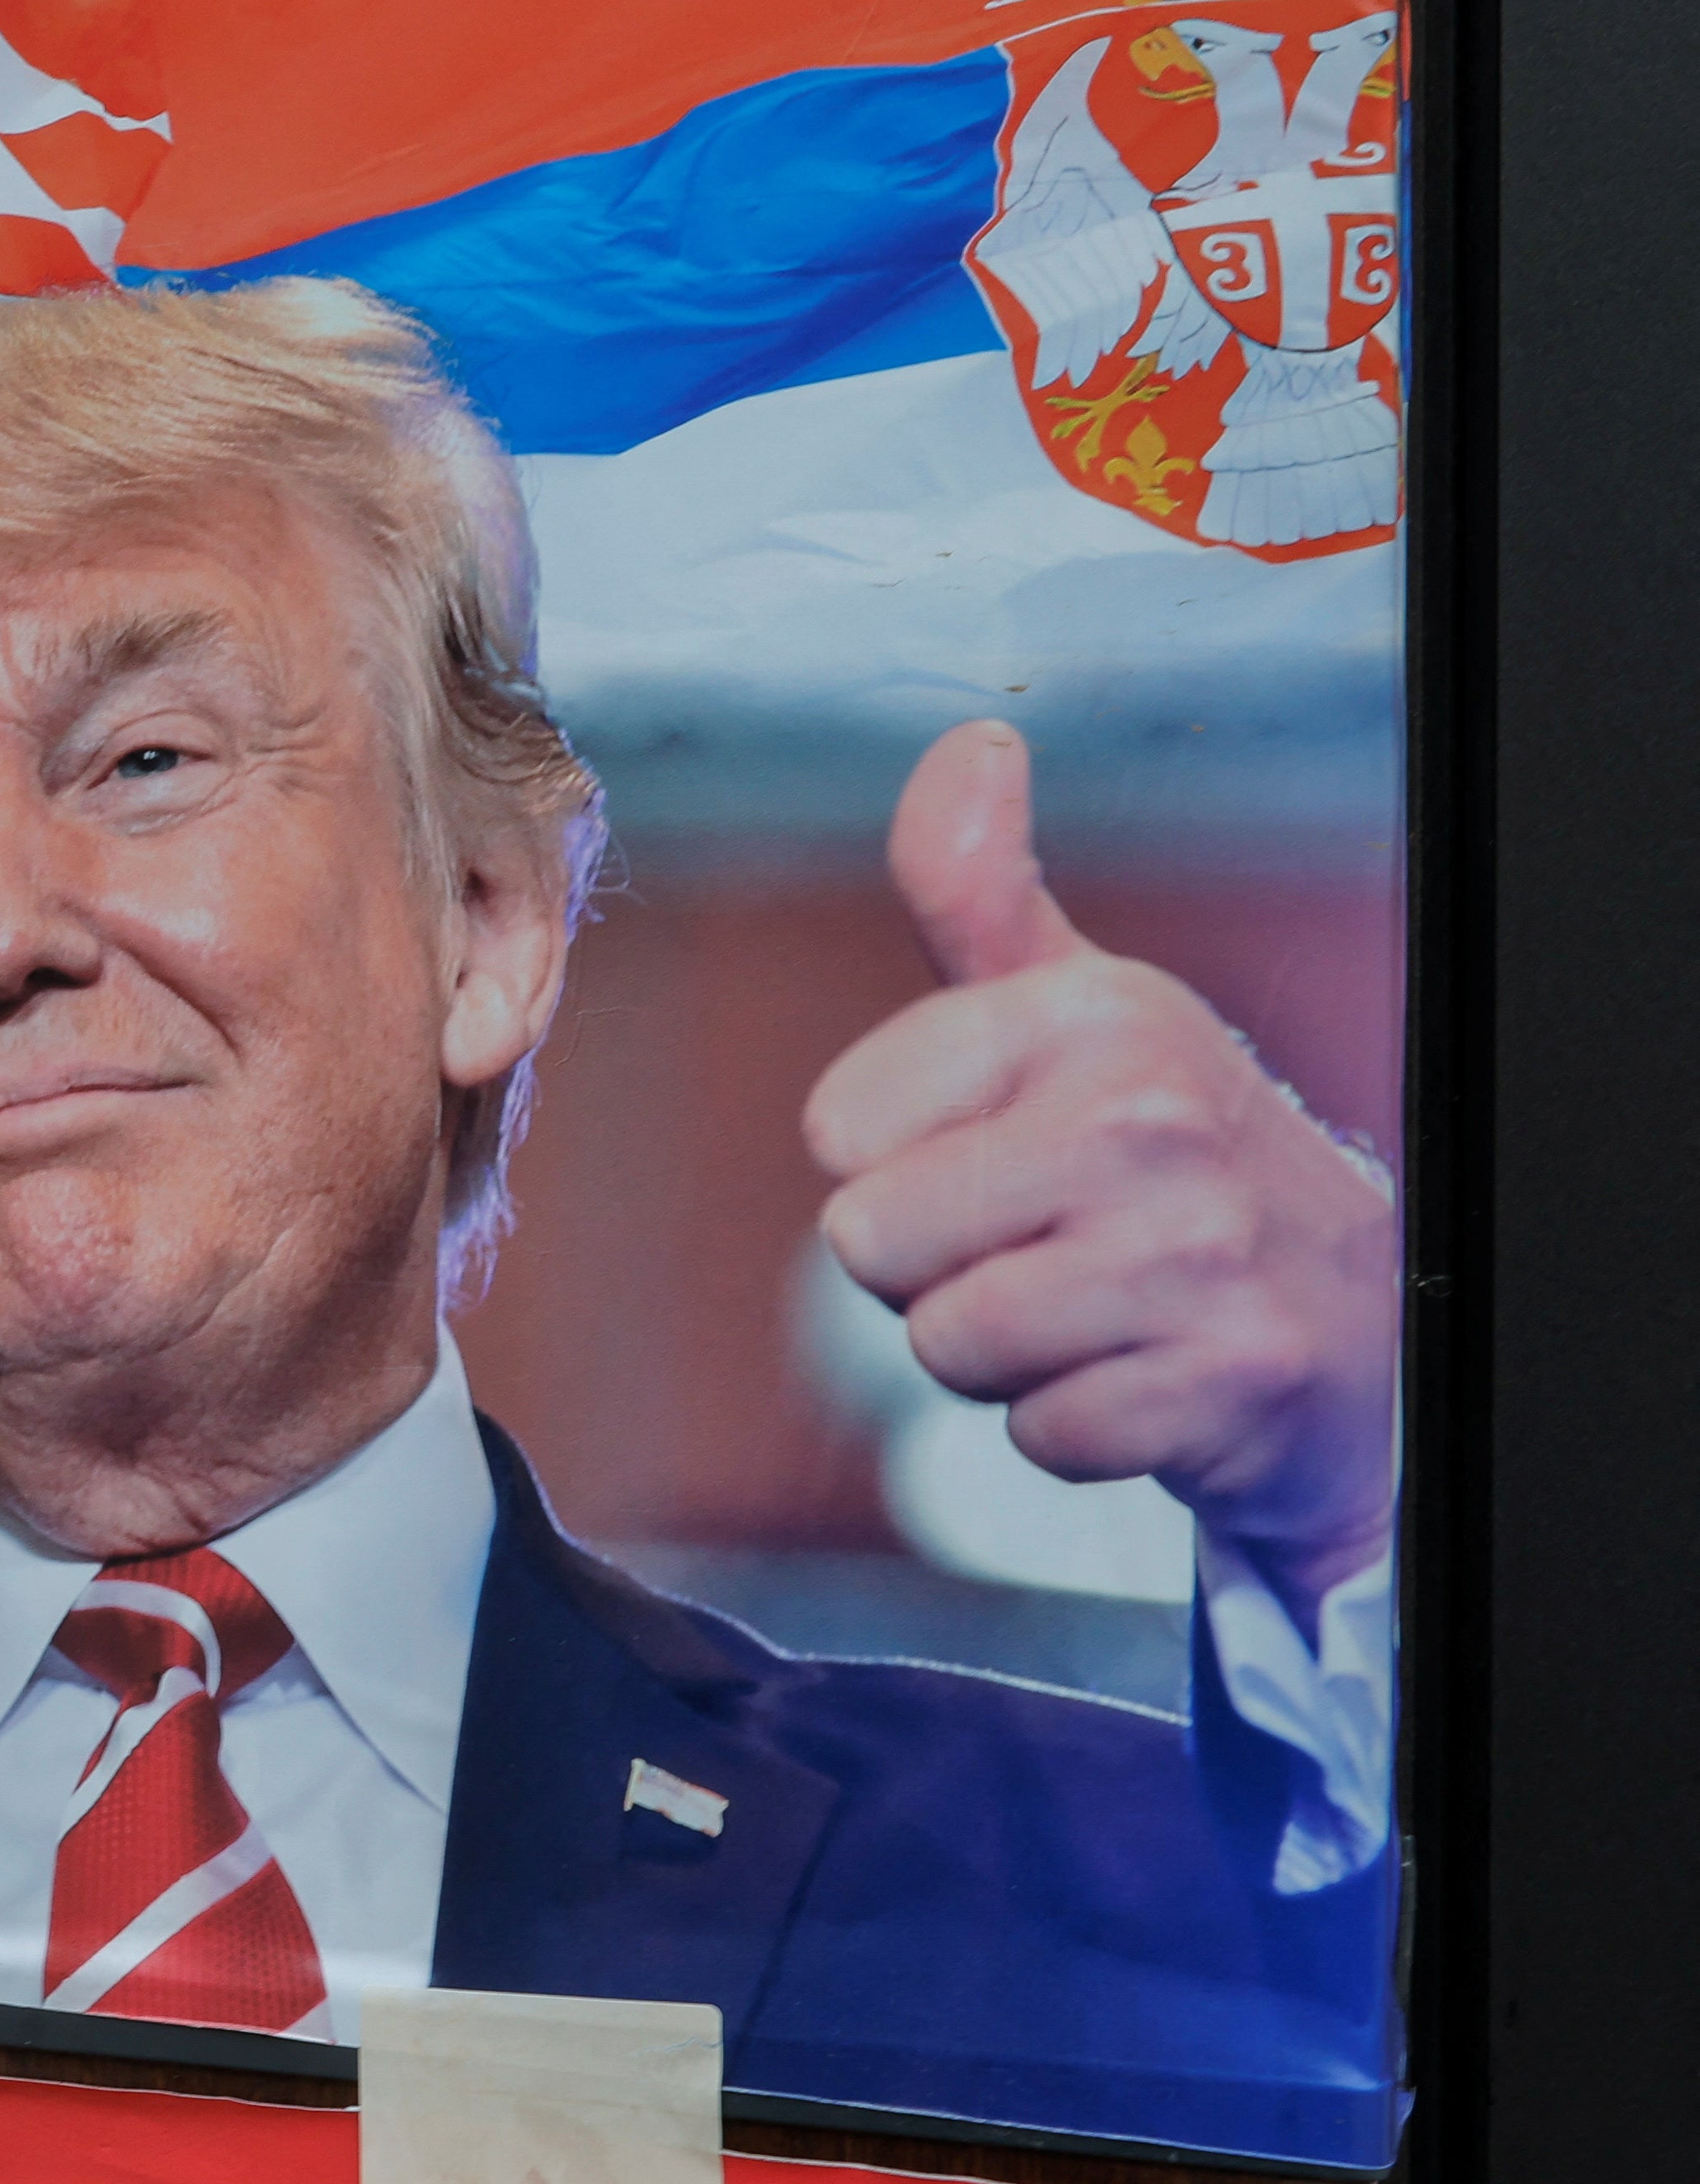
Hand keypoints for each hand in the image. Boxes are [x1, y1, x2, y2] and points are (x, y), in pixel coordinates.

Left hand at [807, 723, 1397, 1604]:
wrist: (1347, 1313)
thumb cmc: (1164, 1158)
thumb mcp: (1075, 1008)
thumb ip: (979, 893)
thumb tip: (969, 749)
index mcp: (1091, 1017)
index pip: (836, 1130)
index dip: (889, 1167)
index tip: (990, 1157)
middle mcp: (1149, 1118)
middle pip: (871, 1244)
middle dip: (933, 1271)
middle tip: (1041, 1246)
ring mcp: (1198, 1251)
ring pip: (948, 1344)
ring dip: (998, 1355)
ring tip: (1091, 1309)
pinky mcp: (1227, 1378)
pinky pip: (1039, 1433)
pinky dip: (1073, 1428)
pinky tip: (1142, 1373)